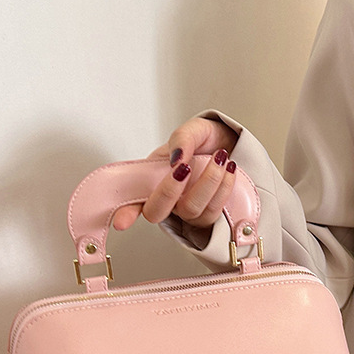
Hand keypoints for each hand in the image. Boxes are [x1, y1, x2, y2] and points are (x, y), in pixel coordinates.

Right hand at [112, 117, 239, 230]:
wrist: (232, 145)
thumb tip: (177, 158)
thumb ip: (182, 140)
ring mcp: (187, 210)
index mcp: (153, 178)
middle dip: (170, 190)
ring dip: (208, 182)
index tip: (121, 222)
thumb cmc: (205, 140)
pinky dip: (223, 188)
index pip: (133, 198)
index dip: (125, 212)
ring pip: (190, 211)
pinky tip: (229, 170)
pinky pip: (212, 211)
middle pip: (157, 212)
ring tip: (220, 158)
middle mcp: (168, 198)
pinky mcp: (207, 216)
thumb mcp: (191, 130)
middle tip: (185, 167)